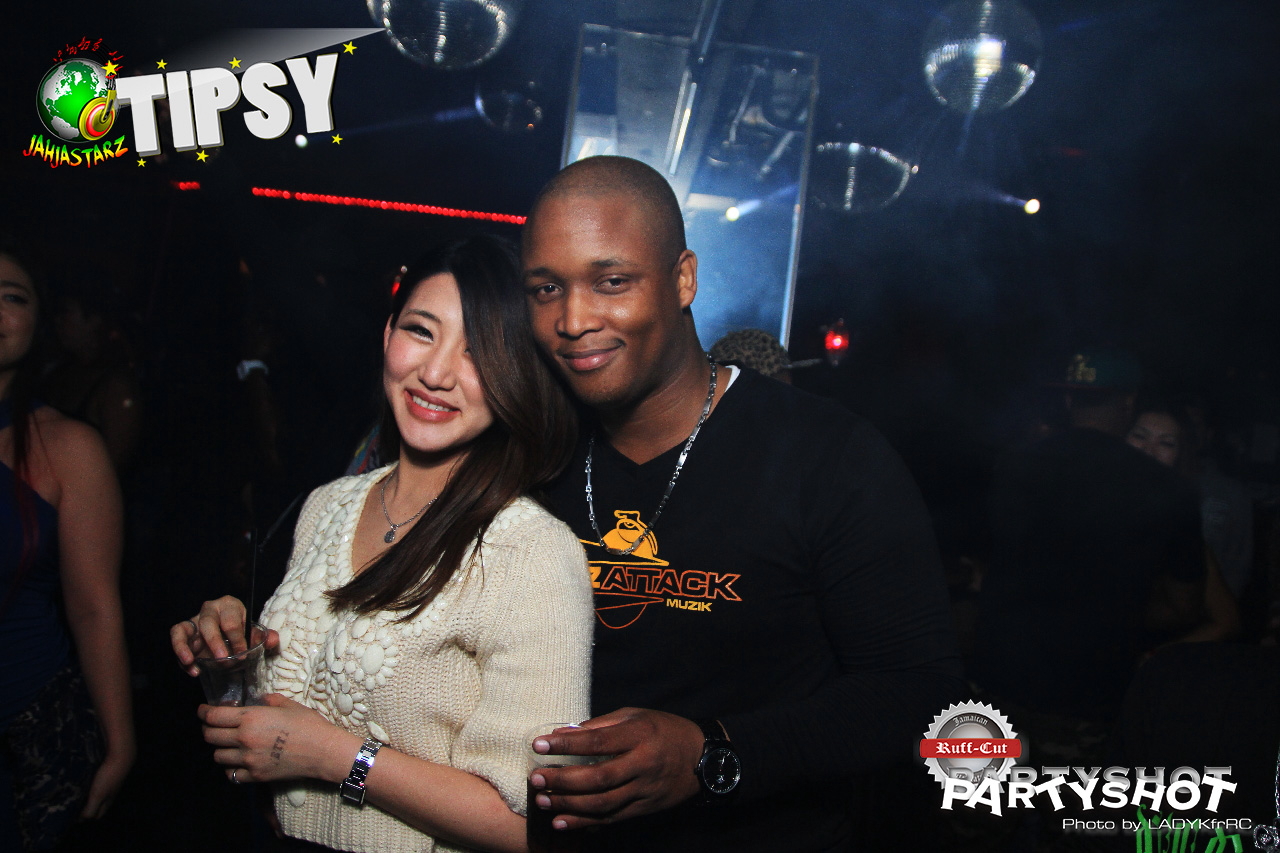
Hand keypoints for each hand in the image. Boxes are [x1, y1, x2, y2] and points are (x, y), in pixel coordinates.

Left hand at [79, 744, 134, 818]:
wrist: (121, 756)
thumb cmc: (108, 777)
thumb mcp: (98, 795)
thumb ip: (91, 809)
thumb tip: (82, 820)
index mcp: (107, 801)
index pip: (97, 815)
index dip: (86, 818)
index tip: (72, 817)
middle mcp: (109, 794)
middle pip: (98, 806)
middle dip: (87, 809)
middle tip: (72, 807)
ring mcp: (110, 784)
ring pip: (98, 795)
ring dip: (88, 798)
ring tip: (75, 796)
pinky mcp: (108, 774)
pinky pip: (97, 785)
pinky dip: (90, 787)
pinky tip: (84, 783)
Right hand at [171, 596, 278, 676]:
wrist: (231, 635)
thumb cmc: (241, 632)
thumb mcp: (253, 634)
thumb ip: (263, 638)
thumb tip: (273, 640)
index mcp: (230, 606)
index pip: (231, 621)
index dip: (237, 639)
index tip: (243, 654)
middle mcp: (210, 610)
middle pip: (208, 623)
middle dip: (215, 642)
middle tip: (223, 660)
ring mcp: (194, 622)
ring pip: (182, 629)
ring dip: (183, 647)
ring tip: (190, 662)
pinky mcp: (184, 634)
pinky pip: (177, 642)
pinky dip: (181, 656)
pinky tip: (193, 670)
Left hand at [199, 693, 358, 784]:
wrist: (323, 751)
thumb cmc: (309, 725)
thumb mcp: (289, 705)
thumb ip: (270, 700)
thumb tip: (260, 700)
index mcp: (251, 718)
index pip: (214, 717)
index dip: (204, 712)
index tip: (203, 710)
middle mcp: (244, 739)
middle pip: (210, 736)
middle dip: (207, 729)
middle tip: (213, 726)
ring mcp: (248, 760)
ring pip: (217, 757)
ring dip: (219, 749)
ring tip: (227, 745)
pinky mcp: (255, 776)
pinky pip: (231, 774)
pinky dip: (231, 768)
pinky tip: (238, 761)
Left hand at [527, 708, 703, 828]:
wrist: (702, 759)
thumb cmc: (664, 730)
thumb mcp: (635, 716)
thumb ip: (600, 725)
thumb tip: (563, 734)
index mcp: (640, 735)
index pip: (597, 741)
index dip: (566, 745)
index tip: (539, 744)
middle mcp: (643, 764)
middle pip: (597, 777)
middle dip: (563, 780)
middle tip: (536, 777)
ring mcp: (644, 790)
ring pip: (602, 803)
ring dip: (568, 804)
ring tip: (542, 799)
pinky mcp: (644, 808)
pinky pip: (610, 819)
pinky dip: (584, 823)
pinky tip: (561, 821)